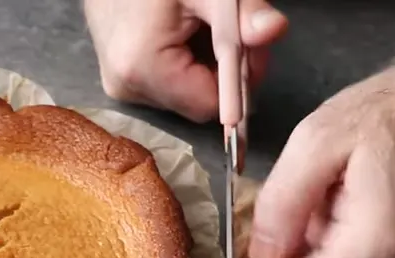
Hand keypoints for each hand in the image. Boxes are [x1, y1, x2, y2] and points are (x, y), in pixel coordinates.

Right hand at [84, 0, 288, 122]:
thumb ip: (243, 15)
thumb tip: (275, 30)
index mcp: (143, 67)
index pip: (210, 104)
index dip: (239, 79)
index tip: (250, 46)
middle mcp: (127, 88)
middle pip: (196, 103)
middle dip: (223, 72)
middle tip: (233, 32)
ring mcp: (120, 88)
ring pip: (184, 97)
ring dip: (203, 69)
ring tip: (201, 29)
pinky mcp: (119, 84)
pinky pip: (166, 89)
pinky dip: (184, 68)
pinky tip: (181, 38)